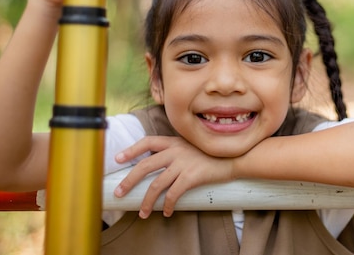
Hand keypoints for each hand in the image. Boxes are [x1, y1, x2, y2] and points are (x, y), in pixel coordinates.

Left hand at [114, 136, 234, 217]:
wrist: (235, 157)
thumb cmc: (213, 153)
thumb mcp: (192, 146)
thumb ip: (177, 151)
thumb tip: (161, 164)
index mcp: (174, 142)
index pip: (147, 142)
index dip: (132, 150)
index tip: (118, 158)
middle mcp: (176, 151)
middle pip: (145, 166)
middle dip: (129, 181)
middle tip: (119, 193)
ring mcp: (183, 163)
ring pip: (156, 184)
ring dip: (147, 201)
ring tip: (143, 213)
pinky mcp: (192, 176)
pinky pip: (174, 194)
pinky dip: (168, 205)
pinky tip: (167, 212)